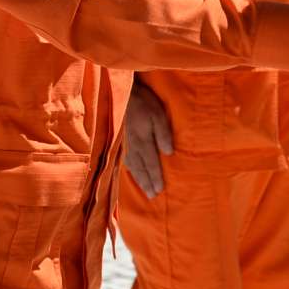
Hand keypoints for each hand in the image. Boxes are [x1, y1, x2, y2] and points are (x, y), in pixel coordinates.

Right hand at [120, 83, 174, 197]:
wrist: (122, 91)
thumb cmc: (143, 102)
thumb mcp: (158, 114)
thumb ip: (163, 133)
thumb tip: (169, 153)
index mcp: (143, 141)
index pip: (151, 164)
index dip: (156, 177)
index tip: (160, 190)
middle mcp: (133, 146)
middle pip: (141, 169)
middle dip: (147, 183)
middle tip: (153, 196)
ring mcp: (124, 144)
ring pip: (132, 167)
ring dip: (139, 179)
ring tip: (144, 190)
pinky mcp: (120, 139)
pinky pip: (124, 160)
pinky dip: (129, 170)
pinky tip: (131, 174)